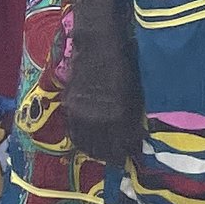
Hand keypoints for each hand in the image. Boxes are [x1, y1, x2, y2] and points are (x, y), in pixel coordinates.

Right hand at [62, 8, 143, 164]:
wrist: (97, 45)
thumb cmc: (123, 65)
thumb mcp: (135, 93)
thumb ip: (133, 119)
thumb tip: (136, 139)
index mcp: (117, 117)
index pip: (121, 148)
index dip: (127, 154)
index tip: (131, 157)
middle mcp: (96, 121)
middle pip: (101, 150)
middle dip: (111, 156)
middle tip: (118, 158)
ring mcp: (80, 115)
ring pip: (85, 144)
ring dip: (94, 151)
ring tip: (103, 153)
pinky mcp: (68, 108)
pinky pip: (74, 132)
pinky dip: (81, 140)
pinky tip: (87, 141)